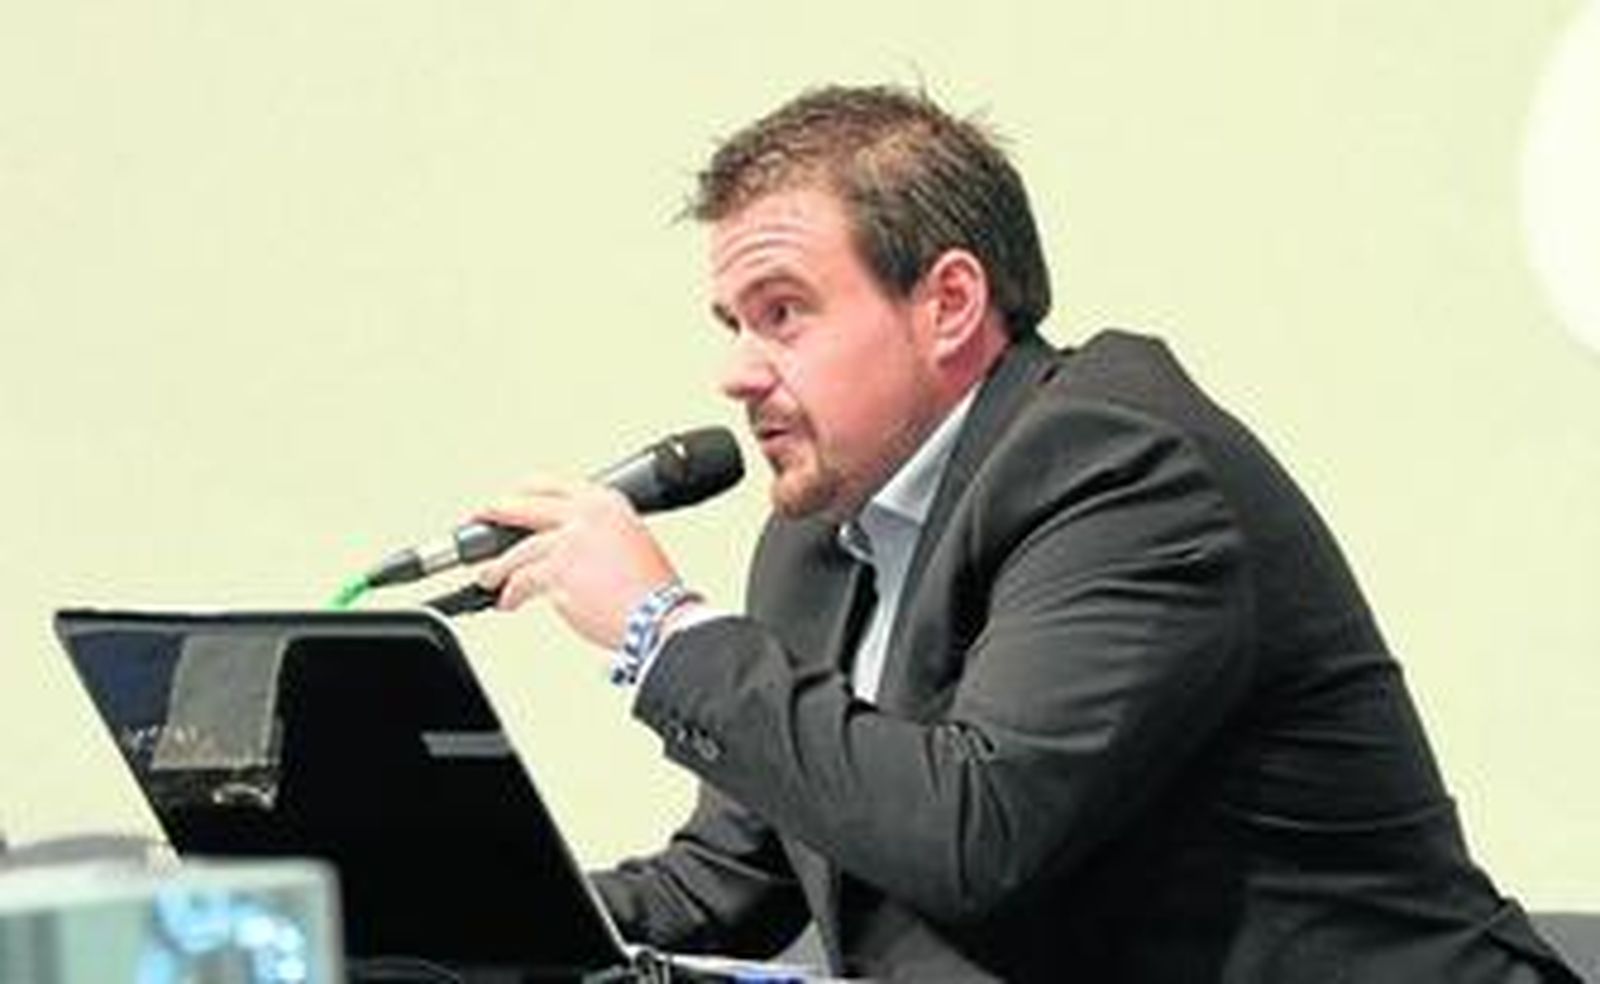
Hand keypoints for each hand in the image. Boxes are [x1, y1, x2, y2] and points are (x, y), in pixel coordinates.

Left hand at [472, 478, 680, 649]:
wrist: (661, 616)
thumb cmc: (651, 589)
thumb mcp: (629, 540)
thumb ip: (594, 534)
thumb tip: (561, 547)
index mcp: (606, 502)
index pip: (551, 485)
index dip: (522, 493)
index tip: (509, 500)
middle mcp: (586, 515)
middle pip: (524, 506)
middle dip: (494, 513)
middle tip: (480, 519)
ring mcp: (569, 542)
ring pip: (518, 550)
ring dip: (498, 566)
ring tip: (490, 576)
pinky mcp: (557, 572)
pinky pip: (522, 582)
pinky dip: (512, 593)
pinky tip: (509, 600)